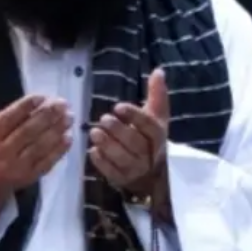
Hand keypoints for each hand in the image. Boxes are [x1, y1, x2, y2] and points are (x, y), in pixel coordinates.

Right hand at [0, 70, 71, 191]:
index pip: (8, 119)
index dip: (25, 107)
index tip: (42, 96)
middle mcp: (0, 152)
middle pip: (27, 132)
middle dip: (47, 116)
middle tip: (62, 103)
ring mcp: (16, 167)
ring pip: (39, 147)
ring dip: (57, 130)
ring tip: (69, 116)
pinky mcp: (29, 177)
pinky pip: (46, 162)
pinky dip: (59, 150)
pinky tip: (69, 136)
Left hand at [89, 69, 169, 195]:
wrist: (152, 172)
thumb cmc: (151, 137)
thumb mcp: (157, 115)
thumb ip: (157, 93)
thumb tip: (159, 70)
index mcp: (159, 135)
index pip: (149, 126)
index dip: (134, 116)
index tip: (118, 106)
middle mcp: (150, 154)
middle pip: (135, 143)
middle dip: (118, 130)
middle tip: (103, 119)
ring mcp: (136, 169)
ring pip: (122, 158)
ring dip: (107, 145)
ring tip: (94, 132)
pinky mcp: (123, 180)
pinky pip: (111, 173)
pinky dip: (101, 162)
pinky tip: (92, 151)